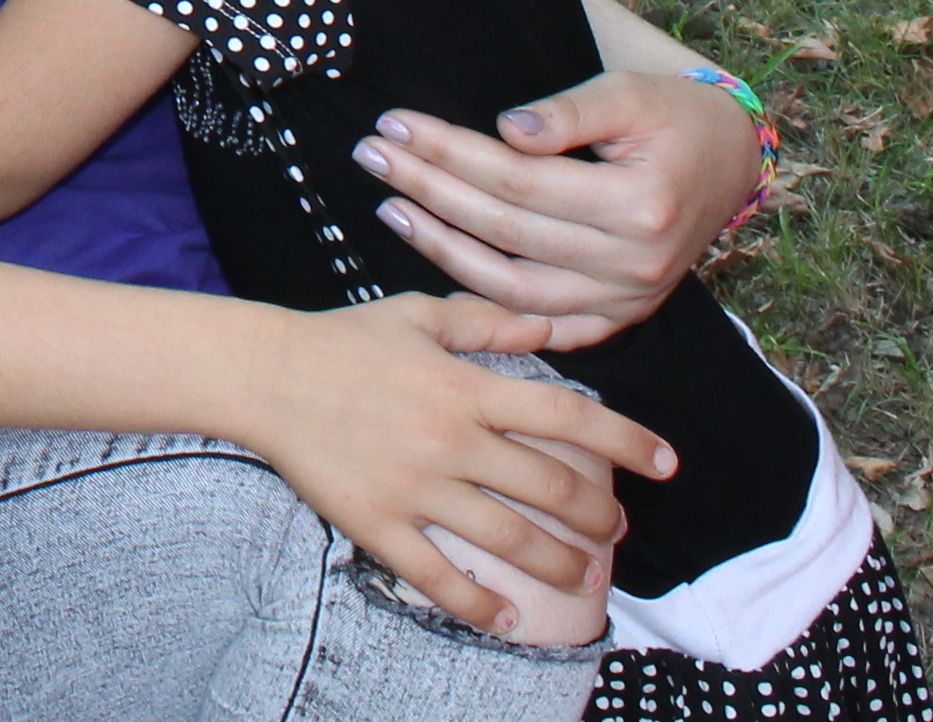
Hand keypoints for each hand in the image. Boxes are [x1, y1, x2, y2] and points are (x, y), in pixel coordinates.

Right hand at [244, 294, 673, 633]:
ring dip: (559, 564)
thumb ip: (487, 322)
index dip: (624, 439)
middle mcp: (450, 439)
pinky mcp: (381, 524)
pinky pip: (439, 577)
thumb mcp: (418, 315)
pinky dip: (480, 605)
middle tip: (616, 529)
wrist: (266, 375)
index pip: (565, 415)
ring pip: (508, 539)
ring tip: (584, 575)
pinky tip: (510, 618)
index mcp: (464, 385)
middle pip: (548, 487)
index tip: (666, 462)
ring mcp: (417, 487)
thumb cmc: (344, 339)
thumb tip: (552, 326)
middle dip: (597, 515)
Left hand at [352, 70, 763, 348]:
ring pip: (514, 289)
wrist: (730, 160)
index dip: (450, 151)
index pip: (517, 180)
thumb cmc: (673, 117)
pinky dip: (493, 314)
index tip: (395, 124)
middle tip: (372, 155)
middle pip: (505, 231)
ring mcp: (627, 300)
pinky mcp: (621, 318)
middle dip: (430, 190)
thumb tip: (505, 131)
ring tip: (391, 208)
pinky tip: (442, 282)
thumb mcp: (628, 94)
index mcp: (636, 205)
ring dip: (443, 251)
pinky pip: (547, 329)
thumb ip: (568, 113)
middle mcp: (632, 264)